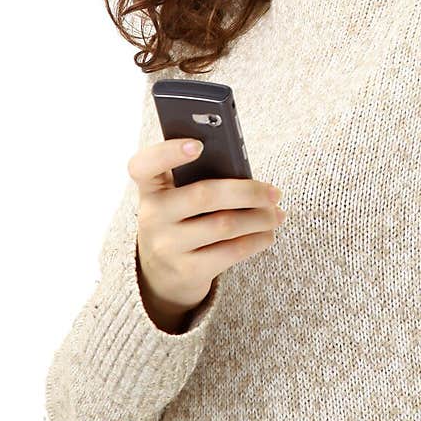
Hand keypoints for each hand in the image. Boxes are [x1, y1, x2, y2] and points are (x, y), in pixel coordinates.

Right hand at [130, 138, 286, 331]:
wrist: (163, 276)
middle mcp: (152, 216)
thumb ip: (199, 180)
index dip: (168, 152)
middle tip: (273, 192)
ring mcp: (167, 246)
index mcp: (150, 189)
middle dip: (248, 192)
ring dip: (259, 218)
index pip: (144, 166)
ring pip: (224, 225)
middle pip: (204, 195)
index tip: (198, 144)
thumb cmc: (182, 222)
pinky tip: (267, 234)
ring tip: (276, 214)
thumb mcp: (177, 199)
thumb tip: (248, 176)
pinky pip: (231, 251)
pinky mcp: (187, 271)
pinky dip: (256, 240)